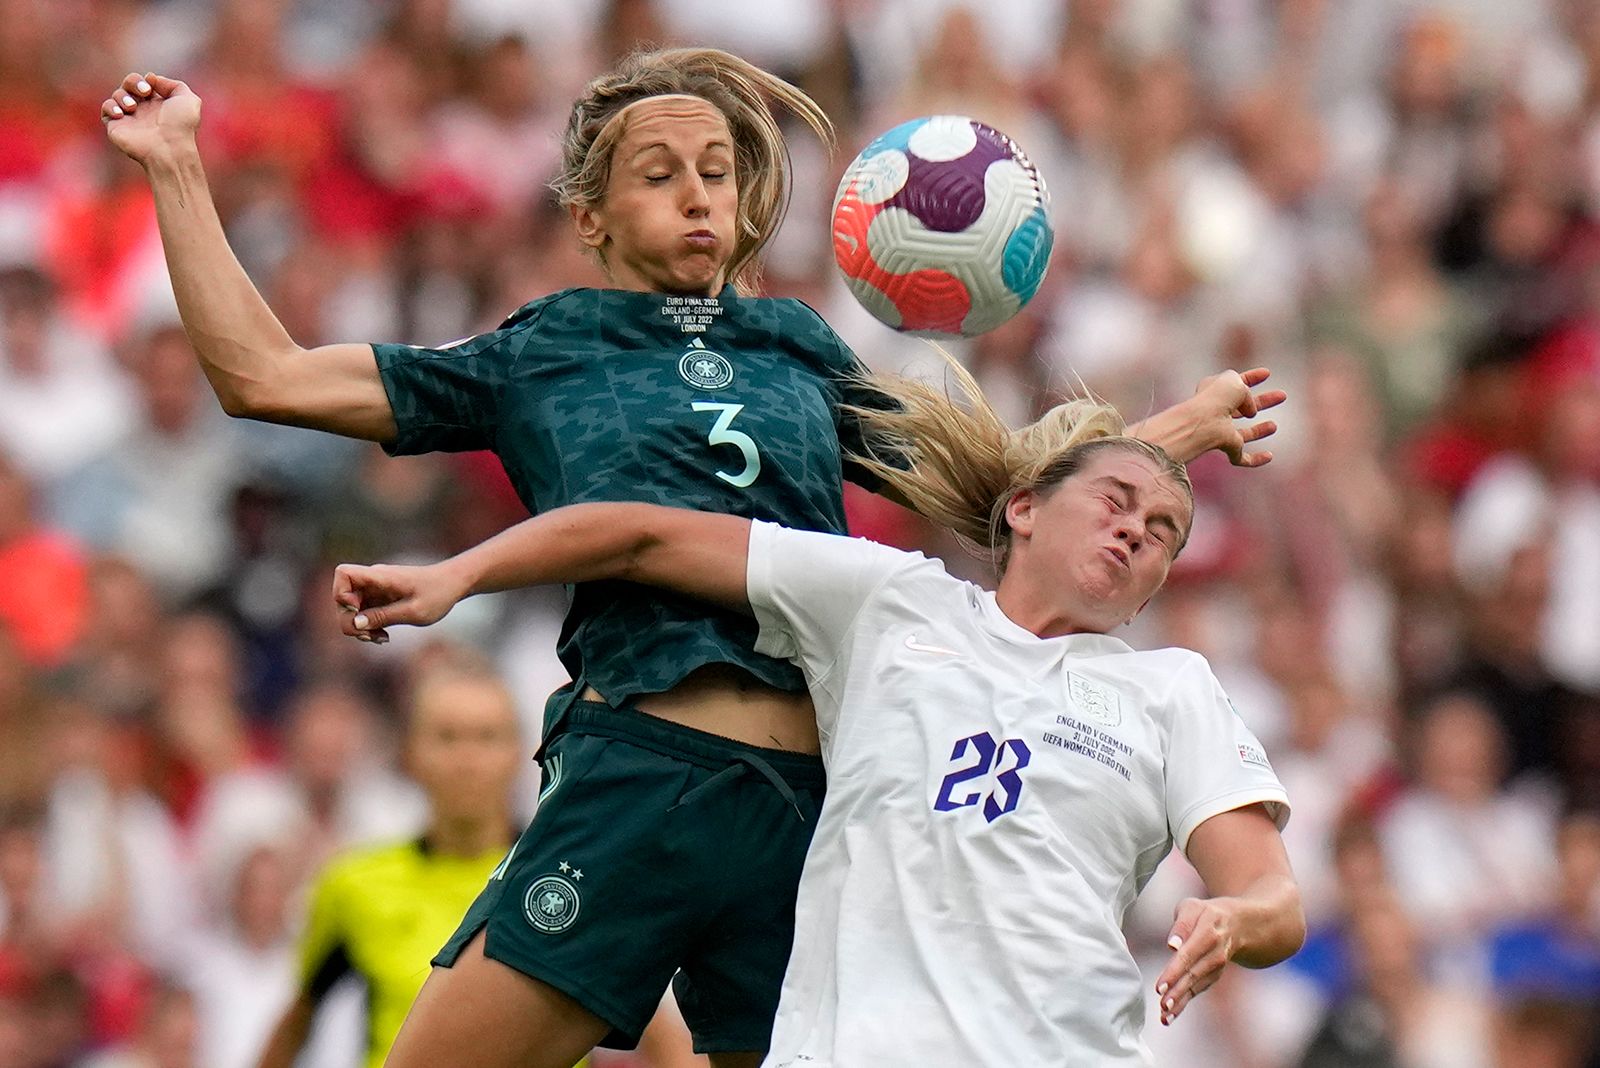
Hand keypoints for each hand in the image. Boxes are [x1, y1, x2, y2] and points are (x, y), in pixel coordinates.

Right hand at [102, 72, 201, 166]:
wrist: (168, 149)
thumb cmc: (180, 126)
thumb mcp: (189, 100)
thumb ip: (175, 85)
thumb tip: (152, 78)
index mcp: (160, 103)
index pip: (146, 82)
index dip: (146, 79)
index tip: (151, 83)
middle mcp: (144, 110)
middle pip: (129, 83)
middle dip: (133, 81)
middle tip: (145, 92)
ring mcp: (130, 118)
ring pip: (118, 94)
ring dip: (123, 96)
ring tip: (133, 107)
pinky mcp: (116, 126)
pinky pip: (106, 108)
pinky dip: (111, 106)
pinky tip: (121, 114)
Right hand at [331, 562, 470, 644]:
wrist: (454, 584)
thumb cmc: (438, 593)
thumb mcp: (413, 611)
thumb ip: (383, 616)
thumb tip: (354, 623)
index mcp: (380, 577)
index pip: (343, 574)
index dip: (341, 594)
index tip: (357, 610)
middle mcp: (373, 581)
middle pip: (342, 598)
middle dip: (350, 621)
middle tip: (371, 636)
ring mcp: (375, 590)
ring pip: (351, 609)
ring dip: (360, 628)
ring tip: (381, 638)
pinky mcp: (380, 599)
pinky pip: (363, 614)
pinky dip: (369, 627)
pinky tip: (384, 636)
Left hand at [1153, 896, 1242, 1025]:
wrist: (1240, 924)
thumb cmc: (1206, 913)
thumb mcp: (1192, 907)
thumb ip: (1181, 925)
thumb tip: (1171, 945)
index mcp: (1209, 930)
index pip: (1189, 953)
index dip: (1174, 971)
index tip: (1160, 986)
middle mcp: (1216, 951)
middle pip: (1194, 973)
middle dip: (1178, 990)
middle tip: (1163, 1005)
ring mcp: (1218, 966)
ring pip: (1197, 986)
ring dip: (1181, 1002)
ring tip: (1164, 1016)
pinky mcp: (1214, 976)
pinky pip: (1198, 991)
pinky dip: (1184, 1004)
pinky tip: (1169, 1016)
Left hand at [1190, 367, 1283, 467]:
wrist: (1205, 420)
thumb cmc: (1217, 397)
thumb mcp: (1235, 382)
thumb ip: (1247, 390)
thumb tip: (1251, 411)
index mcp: (1214, 392)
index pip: (1235, 384)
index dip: (1251, 378)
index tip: (1266, 373)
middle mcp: (1216, 412)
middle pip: (1241, 408)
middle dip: (1262, 402)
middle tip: (1282, 395)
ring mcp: (1220, 432)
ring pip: (1242, 434)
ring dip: (1258, 431)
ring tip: (1274, 426)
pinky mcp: (1226, 448)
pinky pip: (1242, 458)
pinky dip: (1256, 460)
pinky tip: (1269, 456)